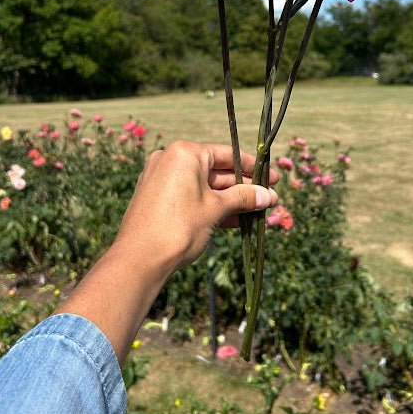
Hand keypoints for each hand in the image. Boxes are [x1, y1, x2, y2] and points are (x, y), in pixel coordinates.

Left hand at [116, 140, 278, 276]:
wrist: (138, 260)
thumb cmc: (179, 228)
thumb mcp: (216, 210)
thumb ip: (243, 198)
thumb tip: (269, 195)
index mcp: (184, 153)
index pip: (227, 154)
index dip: (252, 168)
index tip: (273, 178)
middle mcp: (170, 160)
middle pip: (216, 171)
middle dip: (243, 188)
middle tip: (270, 198)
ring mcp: (161, 180)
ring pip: (204, 187)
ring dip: (231, 200)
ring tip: (258, 213)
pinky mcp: (157, 199)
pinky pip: (191, 197)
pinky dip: (211, 206)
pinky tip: (235, 221)